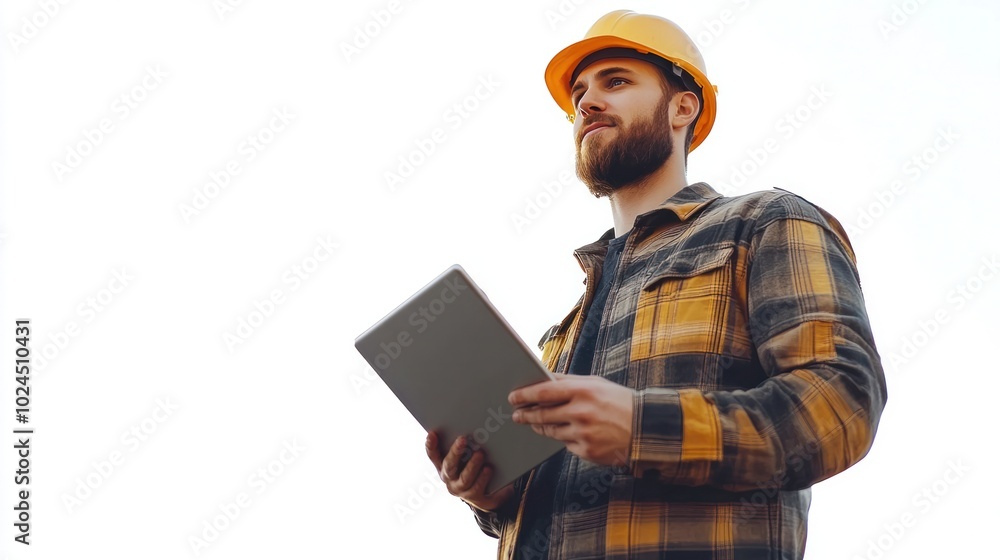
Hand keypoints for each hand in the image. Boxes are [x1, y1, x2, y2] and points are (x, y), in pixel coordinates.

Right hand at [425, 431, 515, 511]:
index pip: (433, 455)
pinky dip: (483, 478)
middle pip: (449, 465)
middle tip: (463, 438)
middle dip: (455, 452)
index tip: (433, 433)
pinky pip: (477, 488)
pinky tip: (488, 468)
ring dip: (472, 465)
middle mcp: (449, 477)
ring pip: (464, 478)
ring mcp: (460, 488)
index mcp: (443, 465)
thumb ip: (465, 444)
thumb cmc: (473, 466)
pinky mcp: (474, 497)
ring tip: (480, 454)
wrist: (487, 493)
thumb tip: (472, 424)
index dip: (431, 445)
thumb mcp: (467, 454)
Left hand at [509, 372, 633, 465]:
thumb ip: (569, 382)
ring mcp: (584, 433)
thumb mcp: (596, 384)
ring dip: (539, 427)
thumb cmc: (619, 402)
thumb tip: (543, 377)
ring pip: (551, 431)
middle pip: (542, 414)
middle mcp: (581, 412)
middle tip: (516, 414)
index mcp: (583, 390)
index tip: (513, 397)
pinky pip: (565, 444)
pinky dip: (563, 438)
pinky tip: (565, 433)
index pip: (544, 392)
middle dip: (526, 414)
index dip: (524, 395)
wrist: (646, 428)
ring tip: (533, 423)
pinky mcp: (587, 451)